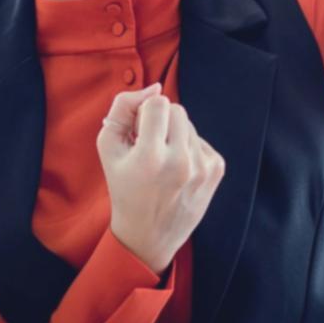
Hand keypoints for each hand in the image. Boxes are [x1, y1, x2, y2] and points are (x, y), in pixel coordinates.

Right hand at [96, 84, 224, 274]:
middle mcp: (180, 163)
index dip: (145, 112)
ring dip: (174, 135)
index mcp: (151, 156)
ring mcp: (201, 169)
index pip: (158, 102)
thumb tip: (155, 87)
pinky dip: (188, 149)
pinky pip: (201, 140)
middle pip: (177, 110)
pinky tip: (177, 169)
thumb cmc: (123, 187)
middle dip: (161, 121)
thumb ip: (122, 107)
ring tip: (162, 161)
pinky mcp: (215, 172)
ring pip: (189, 125)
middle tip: (149, 146)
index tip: (139, 132)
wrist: (147, 235)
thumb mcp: (108, 147)